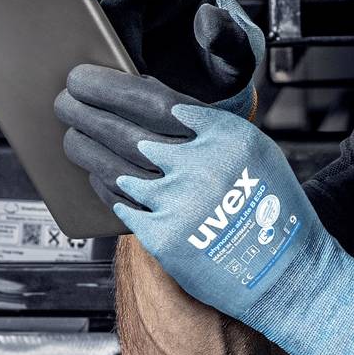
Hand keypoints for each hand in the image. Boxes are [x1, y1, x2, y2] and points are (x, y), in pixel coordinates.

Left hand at [57, 65, 353, 354]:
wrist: (286, 274)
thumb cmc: (273, 213)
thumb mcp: (255, 153)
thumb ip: (209, 128)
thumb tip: (156, 103)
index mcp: (227, 136)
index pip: (154, 101)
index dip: (113, 89)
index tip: (91, 80)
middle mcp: (201, 166)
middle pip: (126, 129)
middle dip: (87, 110)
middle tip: (67, 99)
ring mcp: (179, 203)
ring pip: (116, 166)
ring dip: (86, 146)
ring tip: (72, 134)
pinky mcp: (163, 237)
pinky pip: (122, 204)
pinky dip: (105, 186)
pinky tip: (97, 175)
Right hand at [82, 0, 263, 114]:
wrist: (213, 94)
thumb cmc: (225, 65)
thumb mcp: (239, 57)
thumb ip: (231, 37)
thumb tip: (208, 17)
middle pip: (114, 6)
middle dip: (116, 39)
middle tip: (137, 71)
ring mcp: (123, 20)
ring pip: (98, 31)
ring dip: (107, 58)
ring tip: (133, 83)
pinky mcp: (110, 44)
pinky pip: (95, 52)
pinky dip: (102, 70)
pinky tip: (115, 88)